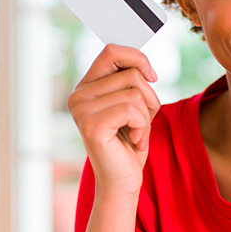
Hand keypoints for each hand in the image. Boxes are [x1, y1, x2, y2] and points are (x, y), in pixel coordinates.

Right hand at [67, 44, 159, 196]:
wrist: (122, 181)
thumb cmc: (129, 143)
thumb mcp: (132, 105)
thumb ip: (130, 81)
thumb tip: (144, 66)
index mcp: (86, 87)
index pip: (112, 50)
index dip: (138, 59)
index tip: (152, 77)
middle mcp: (78, 96)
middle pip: (132, 74)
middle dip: (148, 99)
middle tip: (140, 124)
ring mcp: (81, 110)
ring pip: (136, 92)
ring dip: (147, 117)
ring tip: (136, 134)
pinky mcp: (91, 125)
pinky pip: (132, 110)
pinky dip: (143, 127)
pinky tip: (134, 142)